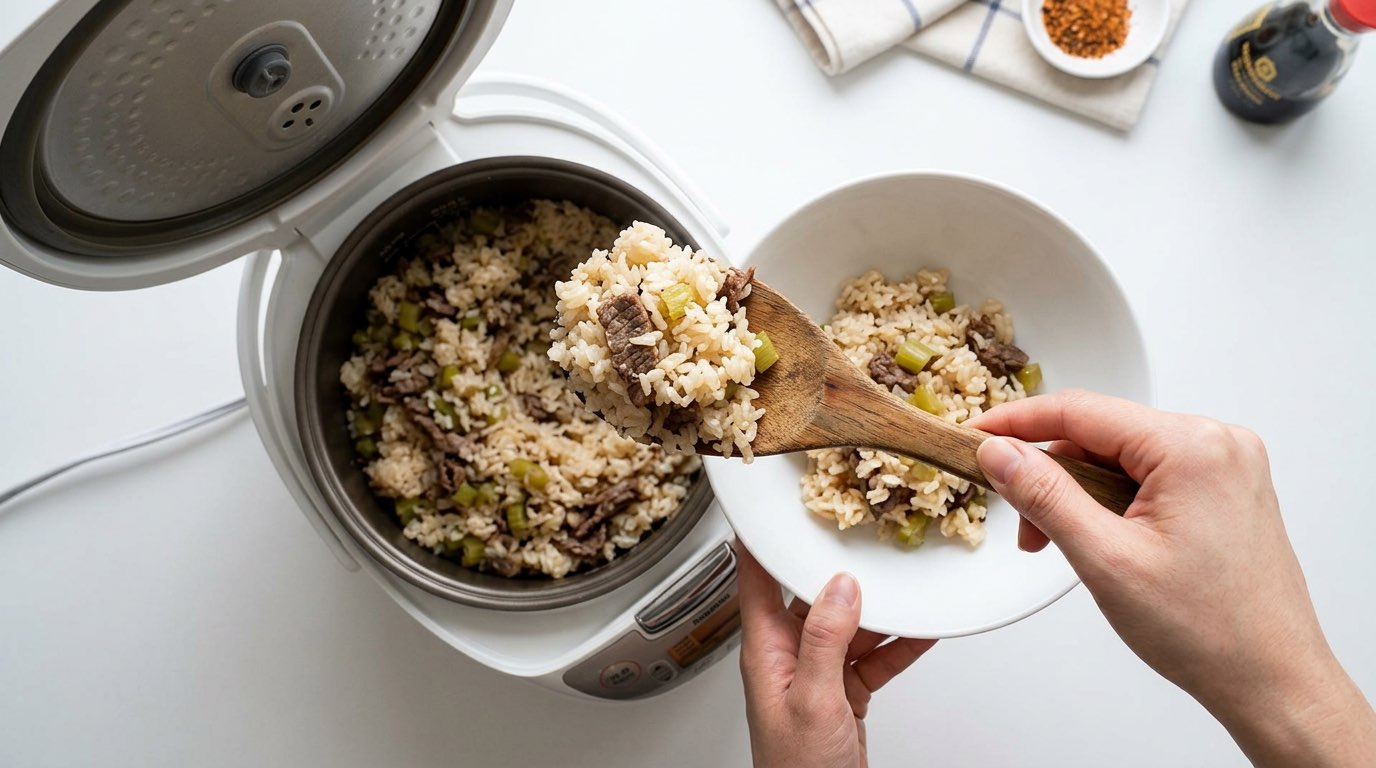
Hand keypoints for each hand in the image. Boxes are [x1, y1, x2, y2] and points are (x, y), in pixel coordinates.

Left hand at [736, 546, 935, 767]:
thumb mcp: (811, 699)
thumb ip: (824, 640)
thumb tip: (841, 587)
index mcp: (765, 649)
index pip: (755, 578)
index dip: (762, 539)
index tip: (774, 503)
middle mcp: (788, 655)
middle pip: (811, 595)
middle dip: (837, 566)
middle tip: (863, 532)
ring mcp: (818, 673)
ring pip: (850, 624)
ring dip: (879, 606)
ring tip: (906, 578)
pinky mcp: (846, 692)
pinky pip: (874, 657)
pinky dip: (899, 643)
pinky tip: (922, 627)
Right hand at [968, 390, 1375, 766]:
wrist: (1272, 681)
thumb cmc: (1208, 631)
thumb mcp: (1105, 560)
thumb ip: (1045, 496)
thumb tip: (1000, 453)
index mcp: (1193, 447)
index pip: (1081, 410)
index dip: (1016, 423)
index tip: (975, 435)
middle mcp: (1217, 442)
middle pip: (1100, 432)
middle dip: (1050, 474)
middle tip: (1021, 525)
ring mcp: (1226, 464)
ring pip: (1121, 456)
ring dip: (1078, 492)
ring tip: (1059, 545)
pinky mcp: (1225, 488)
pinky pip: (1148, 475)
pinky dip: (1111, 501)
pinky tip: (1097, 539)